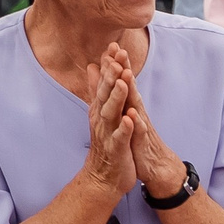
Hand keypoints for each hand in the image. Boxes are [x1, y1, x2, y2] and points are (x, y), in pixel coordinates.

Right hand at [80, 44, 139, 198]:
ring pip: (112, 113)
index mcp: (100, 108)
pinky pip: (120, 137)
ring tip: (121, 81)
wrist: (104, 177)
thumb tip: (94, 66)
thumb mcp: (101, 112)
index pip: (104, 83)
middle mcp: (102, 118)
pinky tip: (130, 119)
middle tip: (116, 58)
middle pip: (106, 94)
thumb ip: (98, 89)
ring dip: (116, 97)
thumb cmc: (106, 142)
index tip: (113, 47)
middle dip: (111, 76)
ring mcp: (108, 133)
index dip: (109, 66)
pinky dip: (124, 128)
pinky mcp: (116, 149)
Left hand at [121, 62, 187, 201]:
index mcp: (130, 106)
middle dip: (125, 70)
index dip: (117, 65)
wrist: (155, 167)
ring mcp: (141, 126)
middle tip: (120, 50)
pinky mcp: (142, 143)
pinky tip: (133, 115)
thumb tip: (113, 82)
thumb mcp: (125, 117)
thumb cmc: (137, 140)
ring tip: (127, 75)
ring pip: (136, 106)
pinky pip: (139, 132)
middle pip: (131, 88)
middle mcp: (137, 112)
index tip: (110, 46)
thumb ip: (119, 99)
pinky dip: (136, 124)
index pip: (123, 82)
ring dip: (131, 91)